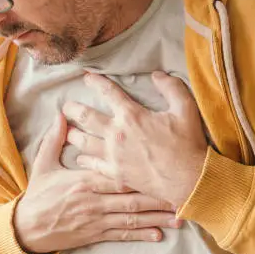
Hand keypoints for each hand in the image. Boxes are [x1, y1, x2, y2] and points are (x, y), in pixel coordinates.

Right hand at [13, 113, 181, 253]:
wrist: (25, 230)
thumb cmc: (37, 195)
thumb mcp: (43, 165)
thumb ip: (54, 140)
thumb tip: (61, 115)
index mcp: (85, 181)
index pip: (117, 172)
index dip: (140, 170)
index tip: (160, 165)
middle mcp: (95, 201)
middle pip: (132, 197)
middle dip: (158, 195)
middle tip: (181, 192)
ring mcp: (97, 220)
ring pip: (132, 218)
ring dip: (157, 217)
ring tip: (179, 216)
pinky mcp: (96, 235)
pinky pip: (122, 234)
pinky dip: (141, 234)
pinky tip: (159, 234)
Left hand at [62, 71, 207, 207]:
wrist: (188, 179)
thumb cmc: (188, 144)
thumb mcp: (185, 108)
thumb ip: (171, 87)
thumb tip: (157, 75)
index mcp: (132, 115)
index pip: (108, 92)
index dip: (95, 82)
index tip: (87, 78)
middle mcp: (117, 134)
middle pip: (86, 117)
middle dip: (73, 109)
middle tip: (66, 106)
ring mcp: (114, 156)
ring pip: (84, 142)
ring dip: (73, 134)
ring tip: (68, 131)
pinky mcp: (116, 174)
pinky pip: (93, 165)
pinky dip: (84, 160)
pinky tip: (80, 158)